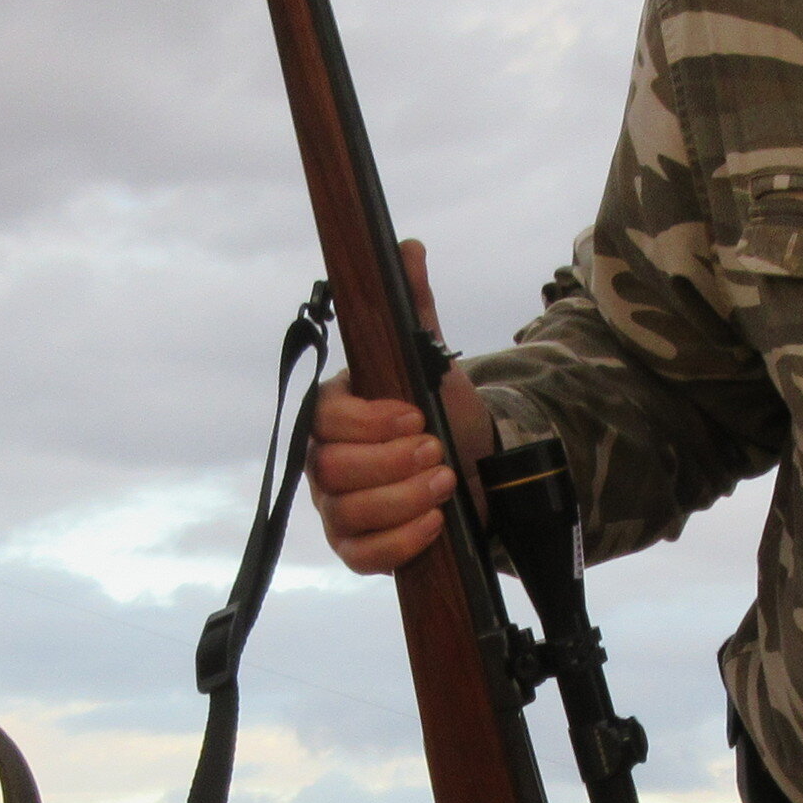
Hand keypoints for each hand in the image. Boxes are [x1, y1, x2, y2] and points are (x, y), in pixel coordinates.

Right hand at [303, 239, 493, 575]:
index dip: (368, 421)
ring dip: (403, 498)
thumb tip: (407, 248)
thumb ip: (416, 310)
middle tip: (437, 448)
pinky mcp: (357, 546)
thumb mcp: (435, 362)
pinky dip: (400, 541)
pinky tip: (434, 523)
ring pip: (348, 513)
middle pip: (332, 468)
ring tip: (446, 480)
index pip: (325, 417)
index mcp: (334, 411)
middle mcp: (325, 460)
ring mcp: (337, 506)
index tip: (416, 414)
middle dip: (391, 461)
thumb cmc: (444, 414)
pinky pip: (361, 554)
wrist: (476, 471)